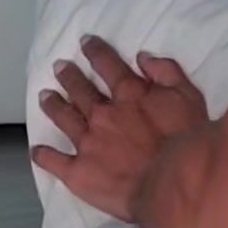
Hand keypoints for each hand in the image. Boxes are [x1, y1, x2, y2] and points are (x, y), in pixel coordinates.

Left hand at [30, 36, 209, 221]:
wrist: (171, 184)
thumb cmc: (185, 141)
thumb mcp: (189, 97)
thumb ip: (167, 73)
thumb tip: (142, 57)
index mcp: (128, 94)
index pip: (108, 65)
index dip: (96, 51)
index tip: (85, 42)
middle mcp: (103, 113)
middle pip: (80, 89)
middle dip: (69, 76)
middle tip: (60, 67)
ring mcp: (87, 142)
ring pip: (64, 118)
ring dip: (53, 105)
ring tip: (45, 96)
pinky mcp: (78, 171)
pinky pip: (54, 161)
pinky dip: (44, 155)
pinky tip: (38, 150)